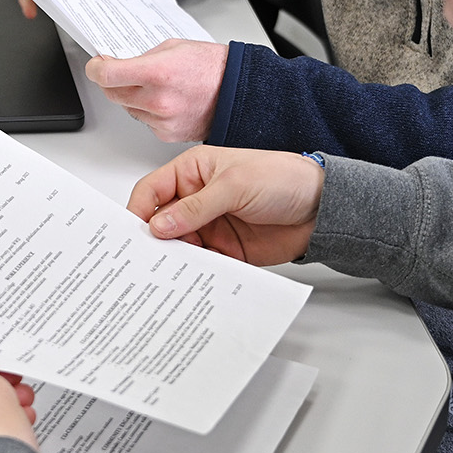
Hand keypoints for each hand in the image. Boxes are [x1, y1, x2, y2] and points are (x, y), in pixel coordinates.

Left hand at [84, 38, 229, 141]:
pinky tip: (165, 100)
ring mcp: (162, 121)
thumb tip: (121, 64)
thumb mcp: (173, 47)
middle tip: (118, 72)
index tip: (96, 66)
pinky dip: (147, 111)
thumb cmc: (213, 67)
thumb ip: (143, 58)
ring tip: (154, 86)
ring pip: (128, 108)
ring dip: (131, 97)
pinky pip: (144, 121)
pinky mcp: (167, 135)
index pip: (107, 76)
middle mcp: (157, 101)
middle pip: (112, 94)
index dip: (95, 69)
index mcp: (157, 73)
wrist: (238, 92)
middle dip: (111, 82)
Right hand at [127, 147, 324, 263]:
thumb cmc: (282, 179)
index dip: (138, 210)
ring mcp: (210, 226)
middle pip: (161, 222)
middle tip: (145, 259)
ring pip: (179, 246)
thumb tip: (158, 226)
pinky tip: (192, 280)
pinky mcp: (225, 250)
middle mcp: (196, 199)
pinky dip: (195, 272)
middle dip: (153, 240)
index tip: (130, 234)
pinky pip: (202, 263)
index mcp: (193, 172)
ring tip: (169, 273)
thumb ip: (195, 208)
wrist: (322, 208)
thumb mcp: (234, 186)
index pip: (152, 190)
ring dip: (174, 259)